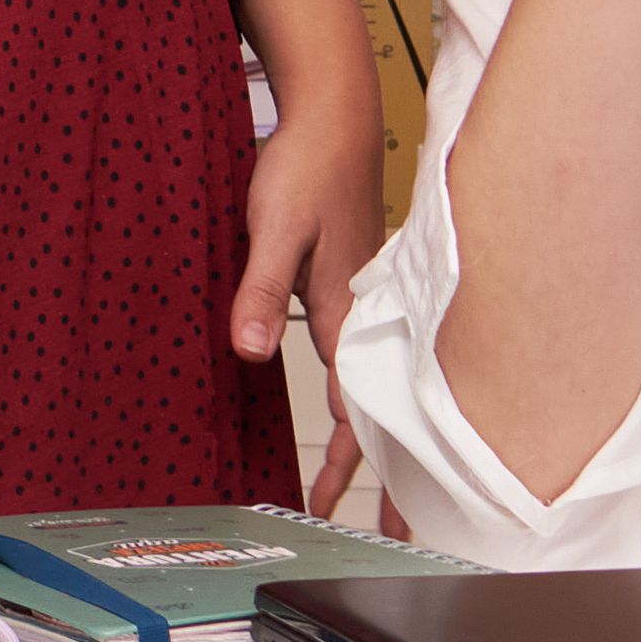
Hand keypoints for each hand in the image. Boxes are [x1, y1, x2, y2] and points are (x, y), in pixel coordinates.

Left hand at [228, 0, 383, 510]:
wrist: (334, 114)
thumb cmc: (307, 167)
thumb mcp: (274, 227)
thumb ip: (262, 289)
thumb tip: (249, 349)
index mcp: (346, 311)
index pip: (354, 407)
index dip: (349, 463)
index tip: (332, 509)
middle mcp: (361, 312)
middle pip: (376, 407)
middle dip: (387, 471)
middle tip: (391, 528)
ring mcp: (362, 296)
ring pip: (373, 381)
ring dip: (375, 433)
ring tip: (380, 482)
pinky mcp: (353, 279)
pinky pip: (363, 349)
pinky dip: (364, 388)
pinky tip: (351, 399)